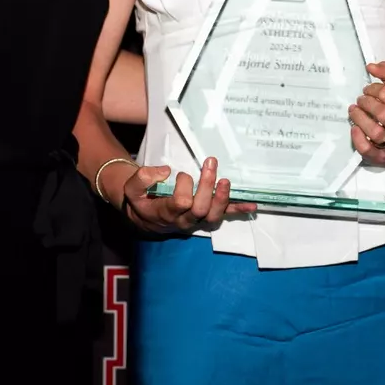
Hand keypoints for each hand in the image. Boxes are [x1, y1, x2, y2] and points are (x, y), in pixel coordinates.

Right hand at [117, 156, 255, 232]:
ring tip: (226, 181)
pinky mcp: (207, 216)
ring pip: (214, 217)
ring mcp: (198, 220)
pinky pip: (225, 216)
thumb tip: (165, 171)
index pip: (180, 203)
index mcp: (165, 213)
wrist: (146, 218)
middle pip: (200, 209)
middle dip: (207, 186)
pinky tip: (252, 206)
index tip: (182, 174)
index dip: (184, 187)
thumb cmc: (141, 200)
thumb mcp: (132, 189)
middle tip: (210, 163)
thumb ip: (143, 178)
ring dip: (223, 199)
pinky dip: (238, 210)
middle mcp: (184, 220)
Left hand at [349, 61, 384, 165]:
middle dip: (366, 103)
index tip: (367, 90)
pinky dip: (357, 139)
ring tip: (353, 111)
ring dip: (360, 119)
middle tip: (359, 100)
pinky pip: (367, 150)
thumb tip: (370, 66)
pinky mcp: (382, 158)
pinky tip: (354, 128)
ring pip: (376, 132)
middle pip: (383, 113)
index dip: (374, 89)